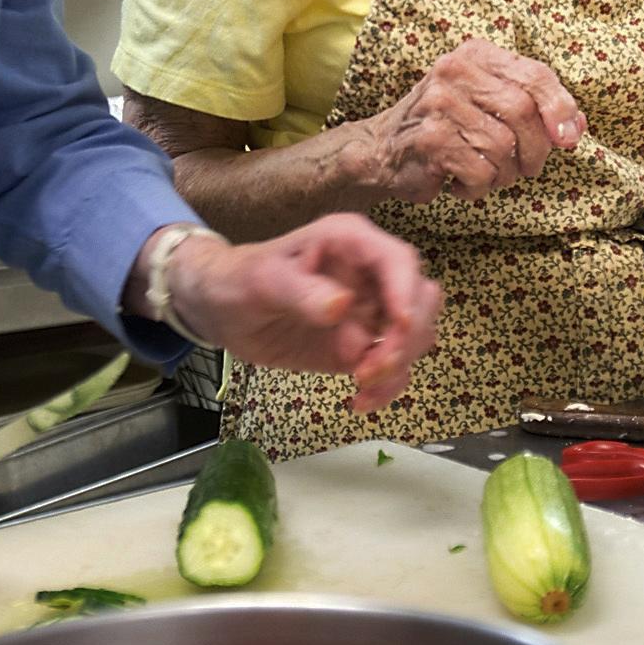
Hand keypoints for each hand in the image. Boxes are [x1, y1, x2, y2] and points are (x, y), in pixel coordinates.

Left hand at [167, 214, 443, 411]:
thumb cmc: (240, 281)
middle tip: (368, 368)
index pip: (398, 260)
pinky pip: (395, 366)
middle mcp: (371, 274)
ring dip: (398, 365)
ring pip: (416, 336)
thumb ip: (301, 292)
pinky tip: (359, 402)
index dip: (406, 292)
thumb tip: (342, 306)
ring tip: (359, 386)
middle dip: (405, 338)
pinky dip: (387, 386)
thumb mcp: (263, 281)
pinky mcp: (364, 345)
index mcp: (351, 242)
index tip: (400, 328)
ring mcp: (372, 311)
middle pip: (420, 300)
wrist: (223, 309)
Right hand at [359, 40, 584, 203]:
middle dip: (536, 150)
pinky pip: (480, 172)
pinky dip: (480, 187)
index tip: (568, 139)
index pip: (535, 74)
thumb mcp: (489, 103)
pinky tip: (463, 182)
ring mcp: (439, 105)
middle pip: (523, 112)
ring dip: (505, 174)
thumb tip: (576, 127)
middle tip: (527, 168)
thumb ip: (534, 108)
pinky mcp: (430, 141)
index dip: (560, 108)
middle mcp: (455, 72)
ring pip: (503, 148)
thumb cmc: (446, 126)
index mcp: (476, 55)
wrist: (381, 149)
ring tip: (487, 174)